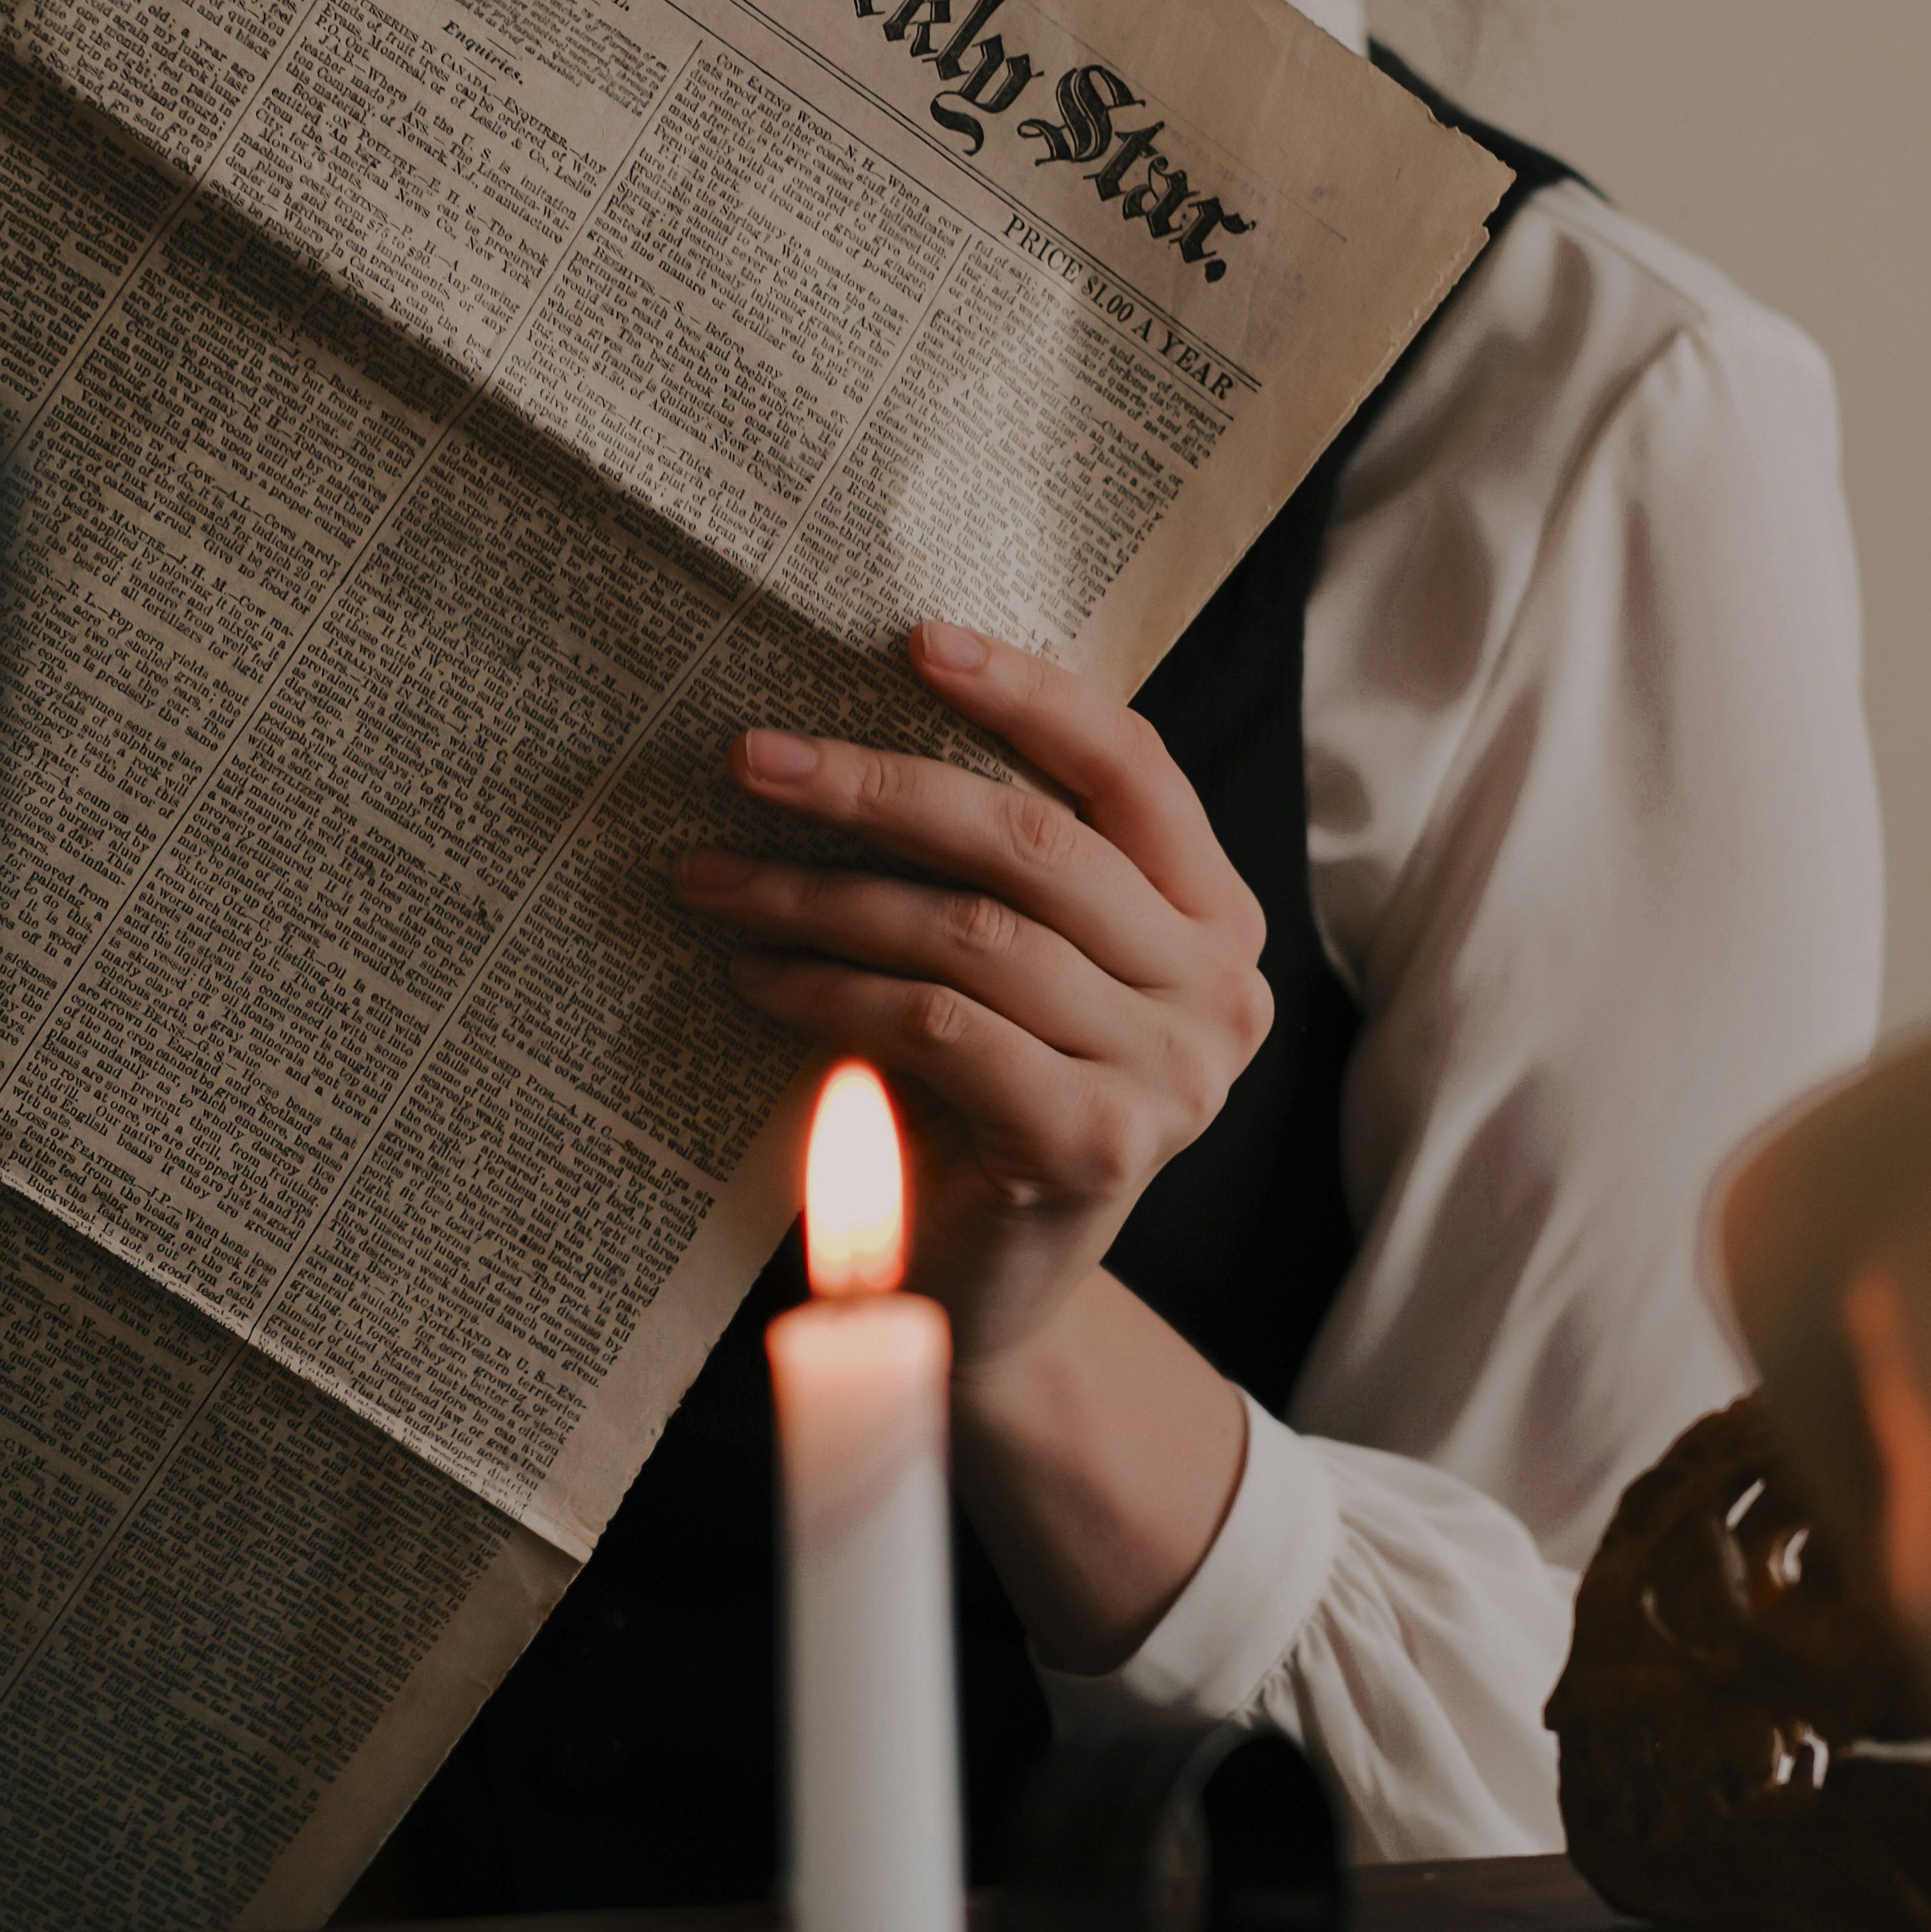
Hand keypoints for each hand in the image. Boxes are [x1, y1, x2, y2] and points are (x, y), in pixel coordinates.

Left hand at [669, 621, 1272, 1375]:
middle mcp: (1215, 991)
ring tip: (715, 878)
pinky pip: (940, 1029)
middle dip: (881, 789)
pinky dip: (831, 994)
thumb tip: (860, 721)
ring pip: (975, 935)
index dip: (1030, 695)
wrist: (994, 1290)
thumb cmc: (990, 1099)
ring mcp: (1169, 1075)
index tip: (914, 641)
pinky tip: (756, 977)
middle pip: (1039, 844)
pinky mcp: (1094, 1145)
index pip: (1135, 769)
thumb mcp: (1026, 967)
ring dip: (821, 897)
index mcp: (1214, 919)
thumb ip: (1009, 868)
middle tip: (753, 756)